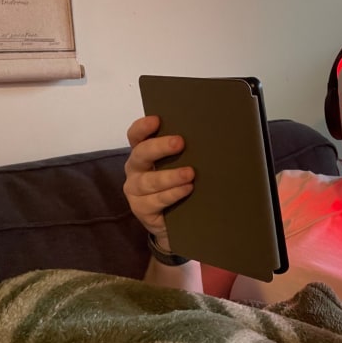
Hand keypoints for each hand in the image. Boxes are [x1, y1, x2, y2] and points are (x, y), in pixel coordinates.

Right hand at [123, 115, 194, 246]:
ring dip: (170, 176)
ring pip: (148, 181)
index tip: (156, 120)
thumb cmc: (177, 186)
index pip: (136, 136)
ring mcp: (135, 191)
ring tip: (189, 173)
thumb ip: (182, 153)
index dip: (143, 127)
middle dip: (159, 147)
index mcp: (142, 154)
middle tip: (179, 142)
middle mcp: (135, 170)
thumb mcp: (179, 166)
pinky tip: (186, 190)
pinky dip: (172, 194)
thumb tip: (206, 137)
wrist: (175, 222)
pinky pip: (155, 201)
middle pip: (141, 154)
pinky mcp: (141, 210)